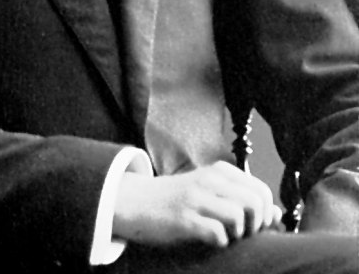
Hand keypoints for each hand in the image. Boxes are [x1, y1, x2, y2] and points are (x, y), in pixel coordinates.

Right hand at [113, 161, 281, 248]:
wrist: (137, 201)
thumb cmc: (177, 199)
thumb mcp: (210, 191)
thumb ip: (240, 198)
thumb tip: (276, 214)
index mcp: (219, 171)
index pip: (260, 190)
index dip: (266, 212)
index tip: (256, 225)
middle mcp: (209, 180)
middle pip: (254, 202)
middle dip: (256, 224)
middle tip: (243, 233)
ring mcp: (196, 198)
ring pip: (239, 215)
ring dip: (239, 234)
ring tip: (227, 236)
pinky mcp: (184, 218)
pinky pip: (217, 233)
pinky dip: (220, 242)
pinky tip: (211, 240)